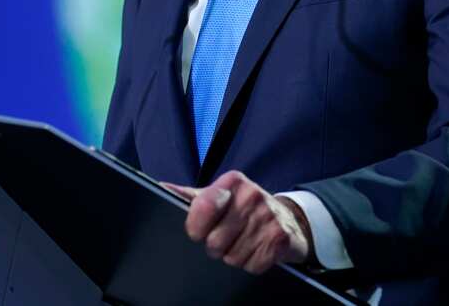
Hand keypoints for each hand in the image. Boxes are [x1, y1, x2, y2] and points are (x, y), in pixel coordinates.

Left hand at [163, 170, 311, 273]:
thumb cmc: (244, 208)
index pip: (202, 208)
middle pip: (215, 242)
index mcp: (231, 183)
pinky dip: (251, 264)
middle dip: (216, 248)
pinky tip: (256, 250)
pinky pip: (253, 266)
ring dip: (234, 257)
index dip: (195, 228)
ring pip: (233, 258)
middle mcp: (251, 195)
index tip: (198, 232)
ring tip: (242, 243)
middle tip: (226, 238)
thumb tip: (160, 189)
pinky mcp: (281, 238)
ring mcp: (268, 216)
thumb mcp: (218, 196)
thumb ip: (189, 196)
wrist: (288, 219)